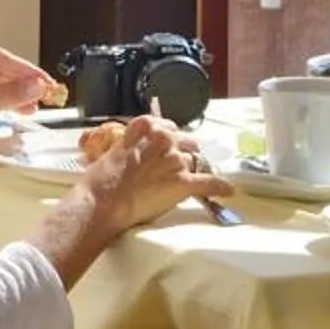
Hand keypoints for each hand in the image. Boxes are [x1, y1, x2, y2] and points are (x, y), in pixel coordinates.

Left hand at [0, 46, 57, 154]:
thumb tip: (37, 85)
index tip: (45, 80)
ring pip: (0, 81)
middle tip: (48, 92)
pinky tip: (25, 108)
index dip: (26, 69)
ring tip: (38, 103)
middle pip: (2, 69)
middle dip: (25, 81)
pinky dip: (10, 100)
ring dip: (19, 92)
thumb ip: (9, 95)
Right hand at [76, 117, 233, 233]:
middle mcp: (163, 141)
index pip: (165, 126)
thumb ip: (129, 147)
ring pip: (195, 160)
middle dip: (185, 150)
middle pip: (185, 142)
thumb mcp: (112, 153)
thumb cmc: (100, 181)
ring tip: (196, 176)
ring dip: (195, 167)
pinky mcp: (183, 183)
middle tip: (180, 163)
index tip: (169, 141)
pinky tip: (229, 190)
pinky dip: (220, 186)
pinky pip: (208, 182)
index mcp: (145, 131)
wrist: (103, 202)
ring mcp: (175, 162)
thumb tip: (134, 154)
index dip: (169, 135)